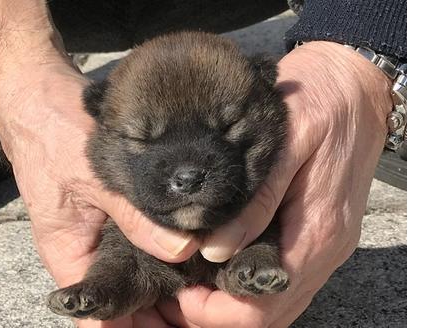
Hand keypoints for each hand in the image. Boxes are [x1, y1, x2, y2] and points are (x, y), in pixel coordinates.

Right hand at [0, 2, 198, 326]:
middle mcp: (91, 252)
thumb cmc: (55, 136)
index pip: (102, 317)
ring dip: (172, 288)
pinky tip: (203, 256)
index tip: (180, 326)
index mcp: (70, 257)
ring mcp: (108, 234)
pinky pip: (148, 245)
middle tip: (210, 308)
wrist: (42, 98)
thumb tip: (180, 250)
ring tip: (212, 292)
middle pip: (129, 303)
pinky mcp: (122, 213)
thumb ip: (135, 216)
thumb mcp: (96, 179)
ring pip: (142, 277)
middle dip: (166, 311)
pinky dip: (172, 254)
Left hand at [169, 41, 392, 326]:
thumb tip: (216, 250)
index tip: (178, 294)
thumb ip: (257, 201)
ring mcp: (326, 243)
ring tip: (192, 285)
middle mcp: (325, 249)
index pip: (264, 307)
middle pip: (270, 314)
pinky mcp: (320, 231)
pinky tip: (223, 267)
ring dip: (234, 304)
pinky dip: (253, 286)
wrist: (357, 87)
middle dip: (218, 314)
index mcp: (317, 232)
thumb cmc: (321, 104)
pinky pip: (286, 279)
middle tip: (177, 293)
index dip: (215, 312)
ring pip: (279, 303)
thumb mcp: (286, 143)